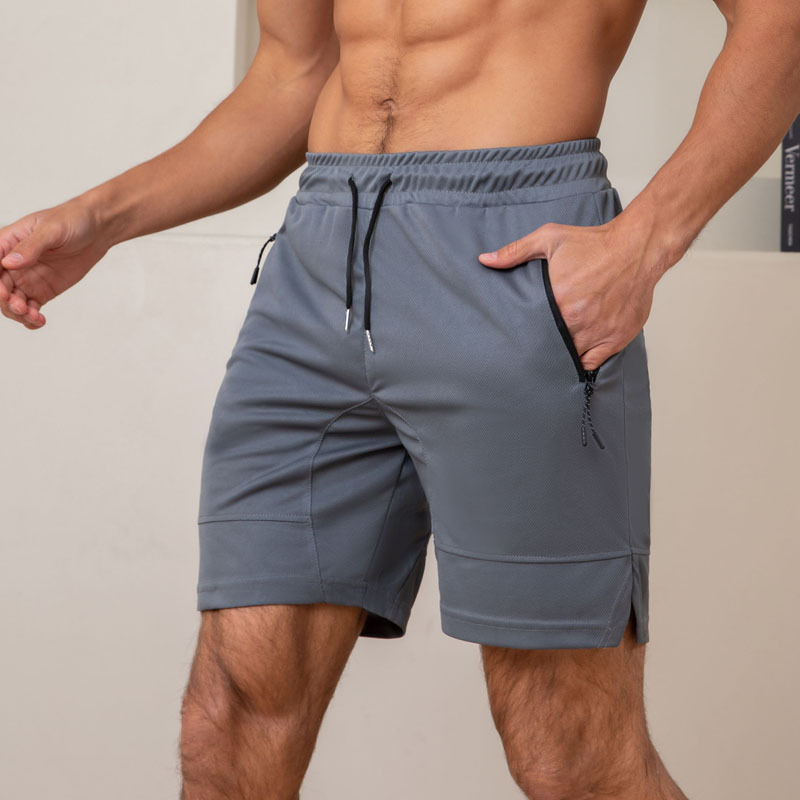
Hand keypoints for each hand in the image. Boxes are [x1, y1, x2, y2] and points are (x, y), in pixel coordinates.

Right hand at [0, 198, 110, 328]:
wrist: (96, 230)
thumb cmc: (71, 220)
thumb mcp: (51, 230)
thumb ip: (31, 247)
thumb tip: (9, 263)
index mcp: (6, 243)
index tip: (5, 293)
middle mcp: (12, 263)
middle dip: (6, 301)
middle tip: (21, 307)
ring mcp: (26, 278)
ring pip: (12, 302)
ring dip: (17, 313)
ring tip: (34, 316)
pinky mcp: (42, 290)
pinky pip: (30, 308)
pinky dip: (31, 318)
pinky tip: (39, 321)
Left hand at [478, 218, 656, 371]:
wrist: (636, 247)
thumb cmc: (594, 243)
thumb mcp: (550, 239)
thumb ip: (515, 251)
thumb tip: (485, 260)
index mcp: (558, 299)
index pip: (532, 330)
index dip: (524, 336)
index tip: (517, 338)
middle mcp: (577, 319)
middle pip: (550, 346)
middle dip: (541, 347)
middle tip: (531, 350)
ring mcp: (598, 331)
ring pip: (571, 356)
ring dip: (561, 356)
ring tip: (550, 355)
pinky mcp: (616, 337)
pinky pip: (594, 362)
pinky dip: (584, 361)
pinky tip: (574, 357)